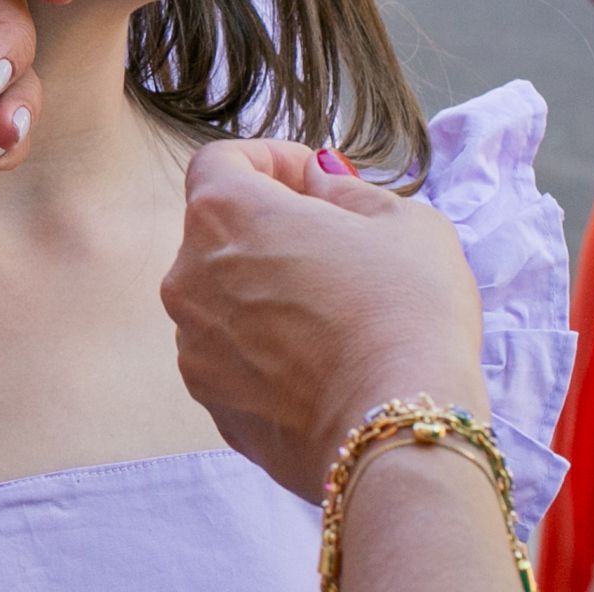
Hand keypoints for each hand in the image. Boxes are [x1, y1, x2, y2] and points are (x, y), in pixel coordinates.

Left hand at [160, 140, 489, 500]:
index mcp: (225, 214)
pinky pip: (231, 353)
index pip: (220, 161)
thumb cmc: (405, 313)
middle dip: (272, 228)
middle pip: (220, 231)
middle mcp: (188, 273)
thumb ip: (346, 189)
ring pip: (223, 296)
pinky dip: (264, 348)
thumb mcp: (403, 223)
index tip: (312, 180)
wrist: (392, 432)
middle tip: (336, 246)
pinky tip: (320, 363)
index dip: (268, 160)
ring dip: (265, 290)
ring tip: (333, 313)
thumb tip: (319, 182)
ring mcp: (192, 341)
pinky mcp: (209, 397)